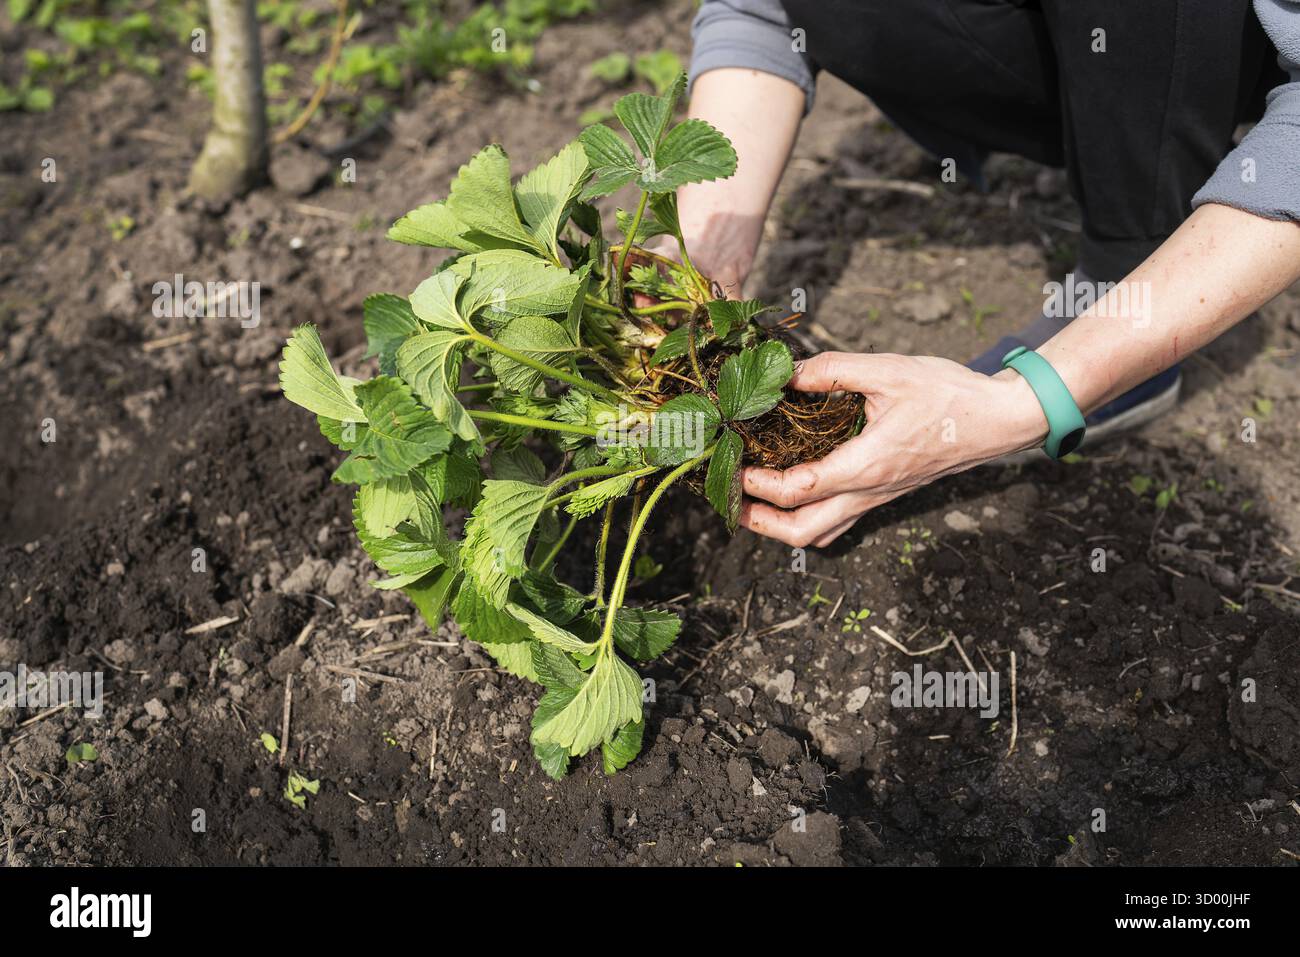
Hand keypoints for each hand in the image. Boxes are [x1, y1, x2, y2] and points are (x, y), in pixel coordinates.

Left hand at [738, 352, 1048, 546]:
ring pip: (821, 534)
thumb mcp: (888, 369)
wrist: (997, 420)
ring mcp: (878, 498)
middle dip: (761, 522)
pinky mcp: (885, 494)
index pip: (798, 489)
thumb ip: (833, 370)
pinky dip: (809, 519)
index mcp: (866, 465)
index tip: (731, 468)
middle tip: (731, 502)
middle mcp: (869, 491)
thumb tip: (787, 373)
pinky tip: (794, 498)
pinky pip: (840, 522)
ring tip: (752, 504)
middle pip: (803, 532)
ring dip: (782, 526)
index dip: (758, 485)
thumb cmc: (948, 393)